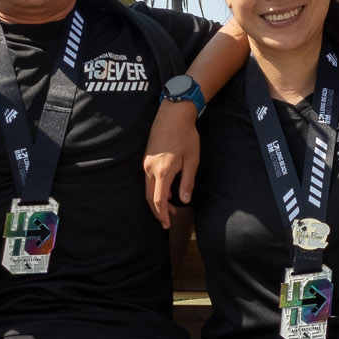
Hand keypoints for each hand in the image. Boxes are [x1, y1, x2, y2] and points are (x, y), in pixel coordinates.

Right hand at [144, 100, 200, 228]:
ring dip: (157, 200)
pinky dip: (155, 189)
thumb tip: (184, 200)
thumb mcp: (192, 161)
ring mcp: (146, 163)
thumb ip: (187, 182)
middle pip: (149, 197)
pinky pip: (148, 179)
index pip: (158, 200)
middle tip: (167, 221)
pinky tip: (166, 191)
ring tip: (171, 208)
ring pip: (148, 188)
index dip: (162, 214)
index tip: (166, 224)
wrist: (173, 114)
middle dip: (158, 211)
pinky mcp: (146, 158)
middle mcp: (150, 169)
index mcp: (162, 171)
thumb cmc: (185, 136)